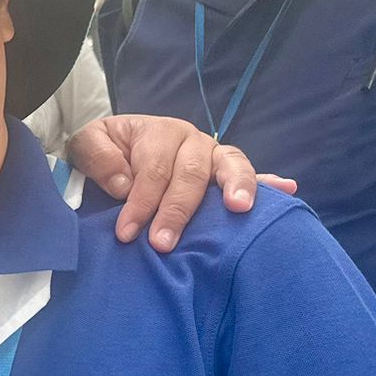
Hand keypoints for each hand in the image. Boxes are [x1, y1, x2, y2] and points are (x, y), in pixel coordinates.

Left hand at [66, 114, 296, 252]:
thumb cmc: (104, 153)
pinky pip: (252, 174)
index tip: (126, 232)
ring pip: (228, 166)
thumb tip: (123, 183)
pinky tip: (287, 190)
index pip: (153, 168)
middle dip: (176, 210)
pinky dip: (268, 182)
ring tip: (237, 209)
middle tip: (162, 243)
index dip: (140, 201)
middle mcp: (191, 142)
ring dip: (235, 188)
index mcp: (158, 132)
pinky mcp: (226, 172)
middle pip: (190, 173)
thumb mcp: (88, 145)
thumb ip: (98, 156)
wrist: (115, 149)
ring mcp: (213, 156)